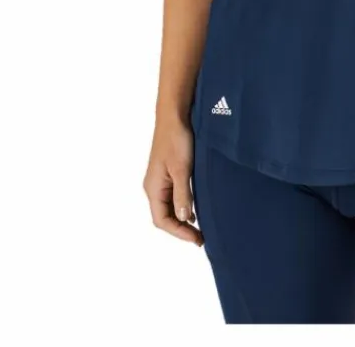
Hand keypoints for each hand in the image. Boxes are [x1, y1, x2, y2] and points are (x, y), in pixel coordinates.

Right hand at [143, 114, 203, 244]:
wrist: (175, 115)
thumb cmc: (176, 139)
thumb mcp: (182, 169)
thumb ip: (183, 194)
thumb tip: (184, 219)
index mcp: (153, 188)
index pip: (162, 220)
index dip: (178, 232)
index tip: (196, 239)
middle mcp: (154, 186)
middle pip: (164, 216)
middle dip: (181, 229)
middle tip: (200, 238)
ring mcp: (160, 179)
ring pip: (169, 206)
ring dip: (183, 218)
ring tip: (199, 228)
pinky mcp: (168, 172)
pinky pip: (173, 195)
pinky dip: (183, 205)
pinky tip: (195, 209)